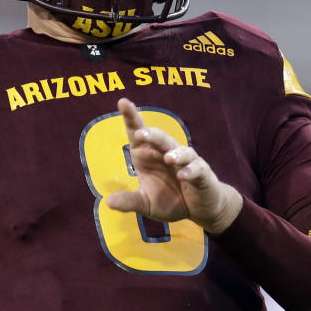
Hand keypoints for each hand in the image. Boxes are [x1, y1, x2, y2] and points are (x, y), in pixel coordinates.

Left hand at [105, 98, 242, 234]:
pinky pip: (196, 169)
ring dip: (174, 153)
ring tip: (167, 158)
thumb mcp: (146, 204)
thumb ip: (129, 201)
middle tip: (140, 133)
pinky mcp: (202, 173)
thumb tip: (108, 203)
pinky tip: (183, 175)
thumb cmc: (171, 200)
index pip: (139, 132)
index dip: (132, 117)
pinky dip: (190, 171)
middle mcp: (166, 153)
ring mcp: (186, 162)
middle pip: (159, 138)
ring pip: (180, 151)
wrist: (200, 208)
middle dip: (151, 134)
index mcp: (149, 155)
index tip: (123, 102)